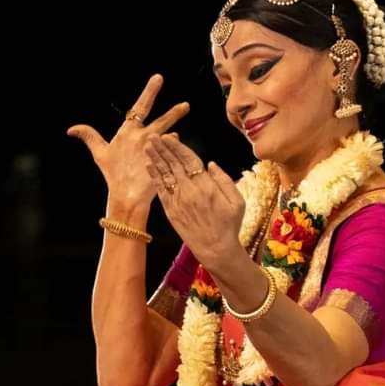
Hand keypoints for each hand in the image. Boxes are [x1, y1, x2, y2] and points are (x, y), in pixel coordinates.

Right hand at [67, 74, 189, 208]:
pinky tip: (177, 142)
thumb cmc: (113, 174)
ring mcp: (153, 148)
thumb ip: (89, 137)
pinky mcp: (161, 159)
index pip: (140, 107)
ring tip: (185, 111)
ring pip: (169, 132)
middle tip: (186, 105)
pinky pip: (172, 148)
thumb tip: (71, 129)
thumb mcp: (100, 153)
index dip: (149, 91)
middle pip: (161, 120)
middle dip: (174, 111)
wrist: (126, 194)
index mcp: (128, 132)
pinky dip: (175, 143)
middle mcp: (142, 137)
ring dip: (175, 123)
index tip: (158, 78)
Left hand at [144, 134, 245, 272]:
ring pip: (164, 175)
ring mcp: (178, 201)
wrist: (216, 249)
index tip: (170, 136)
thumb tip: (211, 164)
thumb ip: (224, 180)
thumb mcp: (237, 201)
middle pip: (174, 164)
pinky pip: (160, 190)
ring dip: (155, 159)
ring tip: (147, 146)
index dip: (178, 147)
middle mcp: (190, 191)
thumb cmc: (230, 225)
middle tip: (152, 135)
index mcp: (207, 186)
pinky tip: (149, 166)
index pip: (190, 160)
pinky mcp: (171, 211)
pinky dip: (154, 177)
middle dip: (163, 148)